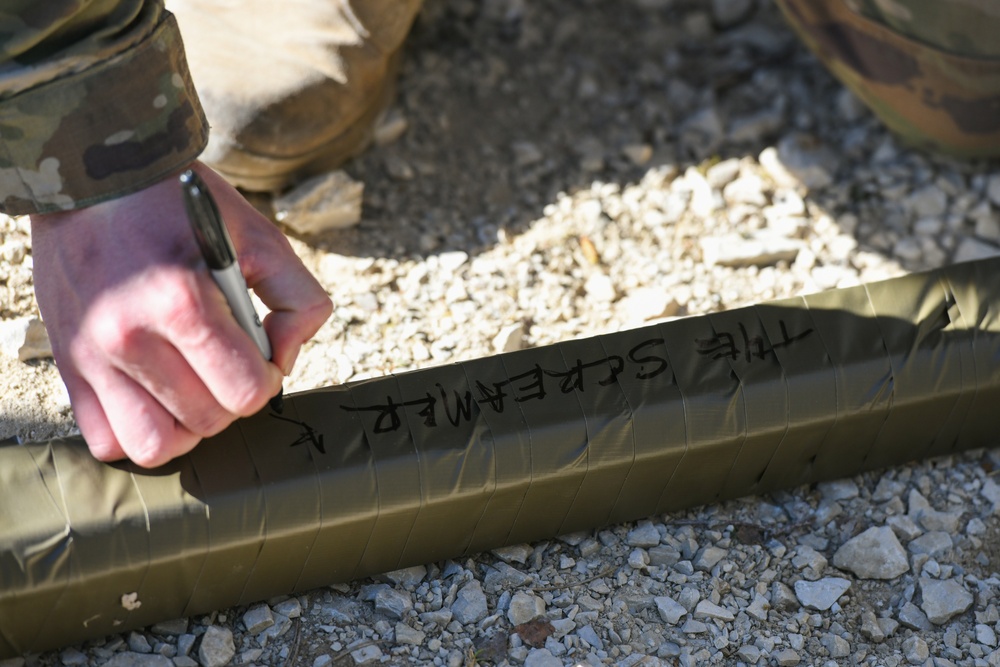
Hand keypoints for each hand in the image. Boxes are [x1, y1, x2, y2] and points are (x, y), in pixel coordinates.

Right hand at [30, 162, 331, 466]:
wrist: (93, 176)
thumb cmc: (182, 206)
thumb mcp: (259, 236)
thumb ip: (297, 298)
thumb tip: (286, 358)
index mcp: (184, 303)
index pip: (247, 392)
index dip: (267, 379)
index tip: (261, 355)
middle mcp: (130, 336)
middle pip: (208, 421)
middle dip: (232, 398)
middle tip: (227, 362)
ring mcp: (92, 355)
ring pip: (154, 445)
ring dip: (186, 427)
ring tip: (193, 389)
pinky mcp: (67, 364)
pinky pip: (105, 439)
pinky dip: (135, 431)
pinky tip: (154, 396)